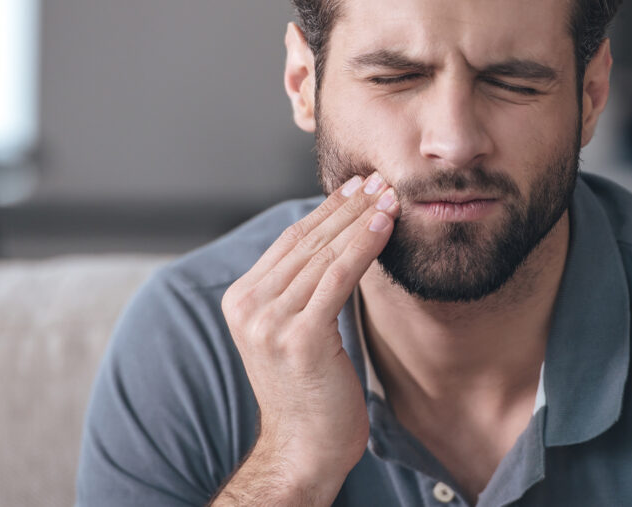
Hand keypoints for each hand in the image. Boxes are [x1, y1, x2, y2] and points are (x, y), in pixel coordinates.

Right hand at [219, 172, 398, 498]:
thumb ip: (301, 290)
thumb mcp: (295, 332)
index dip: (327, 210)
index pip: (290, 241)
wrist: (303, 451)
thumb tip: (337, 241)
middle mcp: (248, 306)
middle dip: (347, 207)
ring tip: (390, 196)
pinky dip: (363, 246)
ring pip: (323, 254)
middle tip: (380, 179)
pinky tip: (384, 225)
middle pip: (306, 241)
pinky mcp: (299, 337)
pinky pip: (337, 278)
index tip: (358, 186)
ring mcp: (270, 322)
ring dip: (361, 220)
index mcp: (241, 299)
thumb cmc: (310, 393)